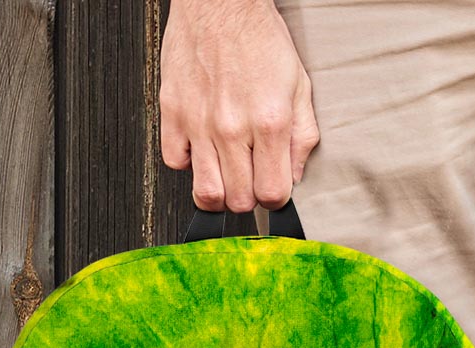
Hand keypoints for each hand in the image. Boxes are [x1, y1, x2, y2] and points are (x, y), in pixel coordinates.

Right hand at [159, 0, 320, 211]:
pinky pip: (174, 162)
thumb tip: (295, 176)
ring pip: (206, 192)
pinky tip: (202, 149)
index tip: (273, 188)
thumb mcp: (299, 87)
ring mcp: (199, 122)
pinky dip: (188, 163)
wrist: (220, 1)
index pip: (272, 194)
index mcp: (269, 123)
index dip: (275, 199)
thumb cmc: (259, 39)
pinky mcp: (172, 111)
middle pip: (239, 201)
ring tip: (226, 175)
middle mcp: (232, 127)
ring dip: (219, 191)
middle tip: (250, 178)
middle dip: (248, 197)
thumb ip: (302, 137)